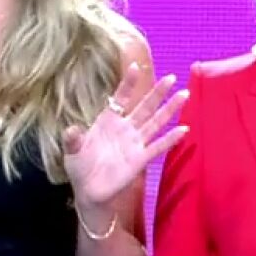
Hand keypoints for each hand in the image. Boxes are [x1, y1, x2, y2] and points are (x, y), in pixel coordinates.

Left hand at [62, 63, 189, 208]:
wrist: (88, 190)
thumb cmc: (80, 167)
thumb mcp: (72, 151)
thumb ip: (73, 139)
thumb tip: (71, 129)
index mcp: (109, 120)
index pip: (121, 98)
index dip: (128, 83)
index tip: (135, 65)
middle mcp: (126, 128)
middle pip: (145, 107)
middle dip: (158, 93)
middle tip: (172, 77)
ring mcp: (135, 143)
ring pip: (156, 122)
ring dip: (169, 110)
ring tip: (183, 96)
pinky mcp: (140, 159)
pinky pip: (158, 147)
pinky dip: (171, 139)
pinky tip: (183, 129)